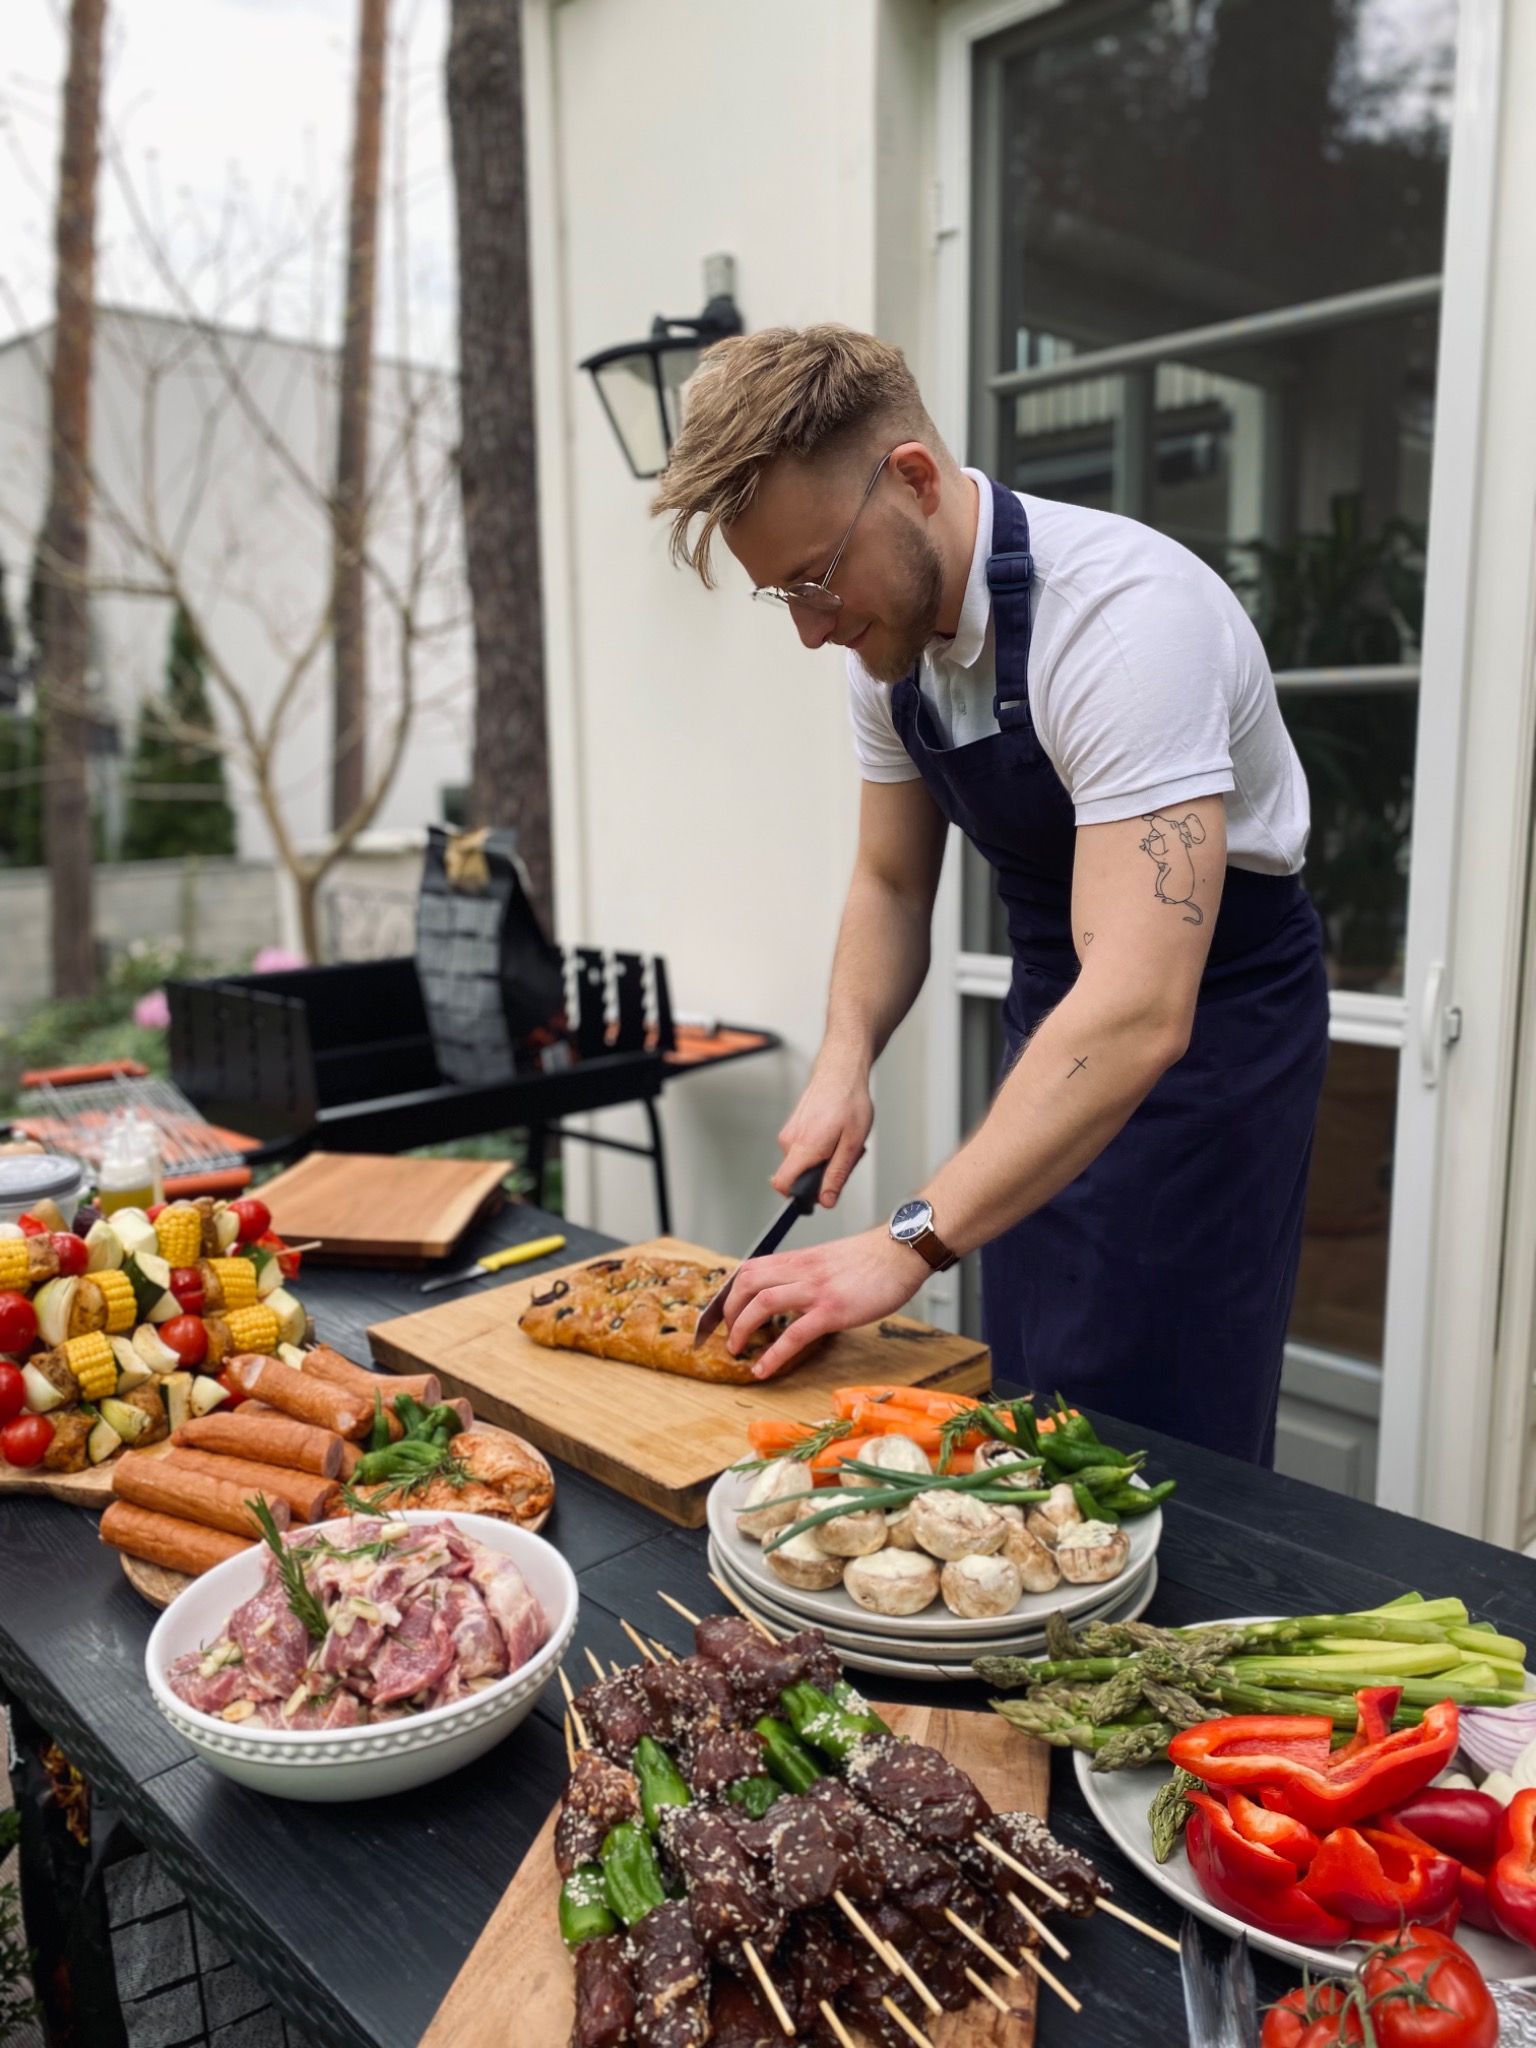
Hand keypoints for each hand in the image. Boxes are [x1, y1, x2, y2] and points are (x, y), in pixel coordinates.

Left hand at [722, 1227, 925, 1379]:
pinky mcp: (832, 1310)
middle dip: (729, 1312)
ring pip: (761, 1304)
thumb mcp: (830, 1259)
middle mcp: (801, 1271)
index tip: (727, 1313)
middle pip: (746, 1284)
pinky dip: (773, 1354)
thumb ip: (808, 1273)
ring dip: (741, 1329)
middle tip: (728, 1334)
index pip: (750, 1269)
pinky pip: (794, 1334)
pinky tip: (763, 1369)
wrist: (901, 1252)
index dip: (732, 1292)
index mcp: (799, 1259)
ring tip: (738, 1351)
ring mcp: (815, 1290)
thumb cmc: (872, 1259)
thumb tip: (794, 1292)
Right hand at [774, 1054, 872, 1208]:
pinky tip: (836, 1134)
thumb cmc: (849, 1102)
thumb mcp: (852, 1144)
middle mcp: (790, 1141)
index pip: (782, 1183)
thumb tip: (826, 1201)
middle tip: (845, 1158)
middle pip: (798, 1176)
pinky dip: (821, 1149)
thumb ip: (837, 1175)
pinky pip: (804, 1150)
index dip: (797, 1197)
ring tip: (843, 1142)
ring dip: (824, 1160)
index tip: (815, 1198)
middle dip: (822, 1176)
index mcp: (804, 1147)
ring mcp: (789, 1133)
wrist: (841, 1071)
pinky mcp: (793, 1128)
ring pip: (803, 1163)